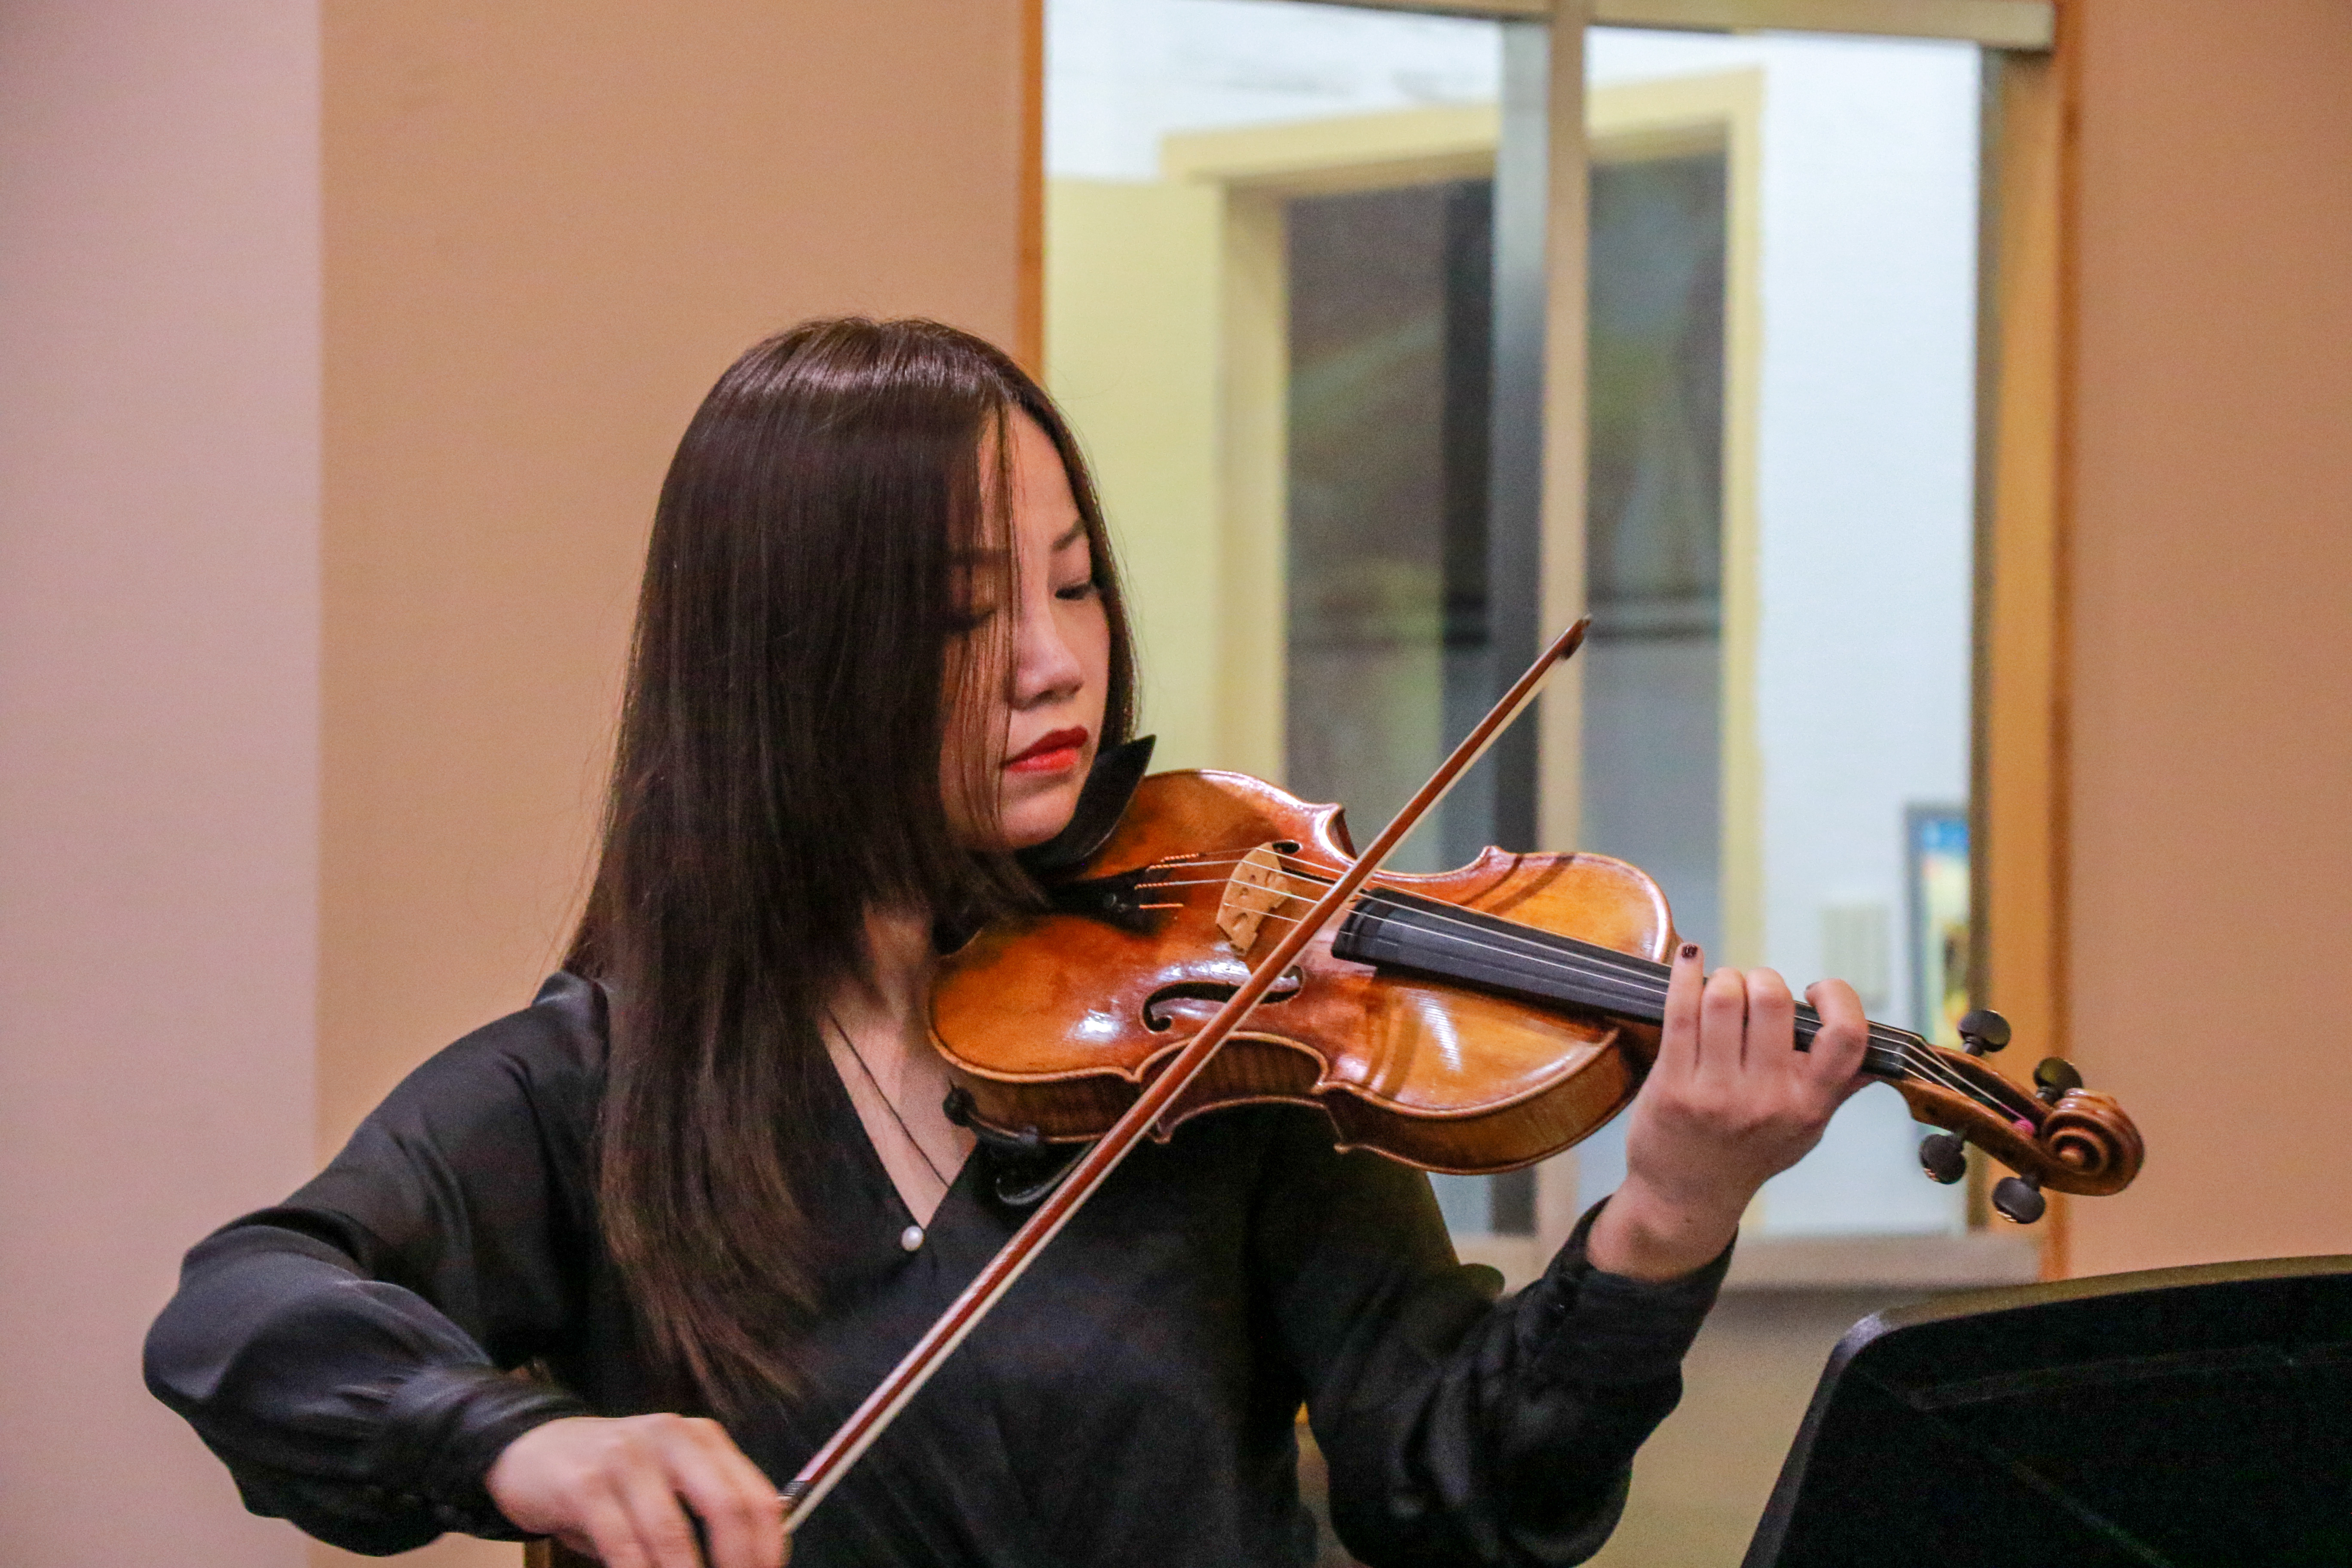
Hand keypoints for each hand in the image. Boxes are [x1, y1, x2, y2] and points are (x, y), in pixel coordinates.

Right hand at [486, 1414, 786, 1567]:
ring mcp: (626, 1457)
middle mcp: (671, 1438)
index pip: (756, 1496)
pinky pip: (622, 1545)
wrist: (534, 1452)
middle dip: (736, 1564)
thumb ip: (705, 1512)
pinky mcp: (585, 1484)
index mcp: (702, 1439)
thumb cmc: (612, 1478)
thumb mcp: (666, 1482)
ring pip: (670, 1535)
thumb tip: (747, 1561)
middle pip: (725, 1508)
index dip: (769, 1549)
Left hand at [1587, 943, 1870, 1281]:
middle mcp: (1768, 1099)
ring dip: (1724, 979)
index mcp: (1809, 1104)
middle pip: (1773, 1000)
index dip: (1837, 996)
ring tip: (1723, 989)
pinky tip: (1688, 960)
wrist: (1687, 1196)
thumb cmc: (1750, 1154)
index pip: (1846, 1036)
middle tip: (1754, 990)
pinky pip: (1679, 1011)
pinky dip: (1684, 974)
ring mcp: (1718, 1094)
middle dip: (1763, 979)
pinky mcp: (1673, 1086)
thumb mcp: (1805, 1129)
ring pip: (1724, 997)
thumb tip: (1881, 1052)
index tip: (1815, 991)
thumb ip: (1838, 1088)